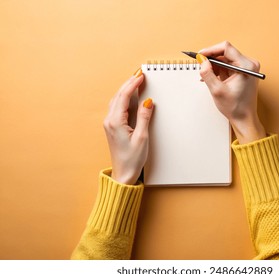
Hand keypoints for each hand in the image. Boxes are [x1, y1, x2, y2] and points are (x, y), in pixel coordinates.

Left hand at [103, 69, 153, 184]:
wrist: (123, 173)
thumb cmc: (132, 158)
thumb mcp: (142, 137)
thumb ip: (144, 117)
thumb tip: (147, 102)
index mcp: (115, 121)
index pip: (124, 96)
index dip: (133, 84)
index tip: (141, 76)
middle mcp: (110, 120)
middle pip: (118, 96)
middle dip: (128, 83)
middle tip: (139, 74)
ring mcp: (109, 124)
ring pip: (116, 100)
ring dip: (125, 90)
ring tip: (135, 81)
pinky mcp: (112, 127)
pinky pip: (116, 107)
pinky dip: (123, 98)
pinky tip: (129, 97)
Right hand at [198, 41, 265, 143]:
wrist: (244, 118)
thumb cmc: (236, 107)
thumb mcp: (217, 90)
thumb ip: (207, 74)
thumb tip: (202, 61)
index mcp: (246, 66)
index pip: (226, 48)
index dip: (210, 50)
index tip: (200, 55)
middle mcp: (249, 64)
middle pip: (225, 53)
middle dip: (212, 59)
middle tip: (201, 66)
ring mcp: (247, 68)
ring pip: (225, 59)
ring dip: (214, 66)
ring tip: (206, 76)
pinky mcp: (243, 72)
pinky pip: (228, 65)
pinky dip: (218, 70)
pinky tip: (211, 78)